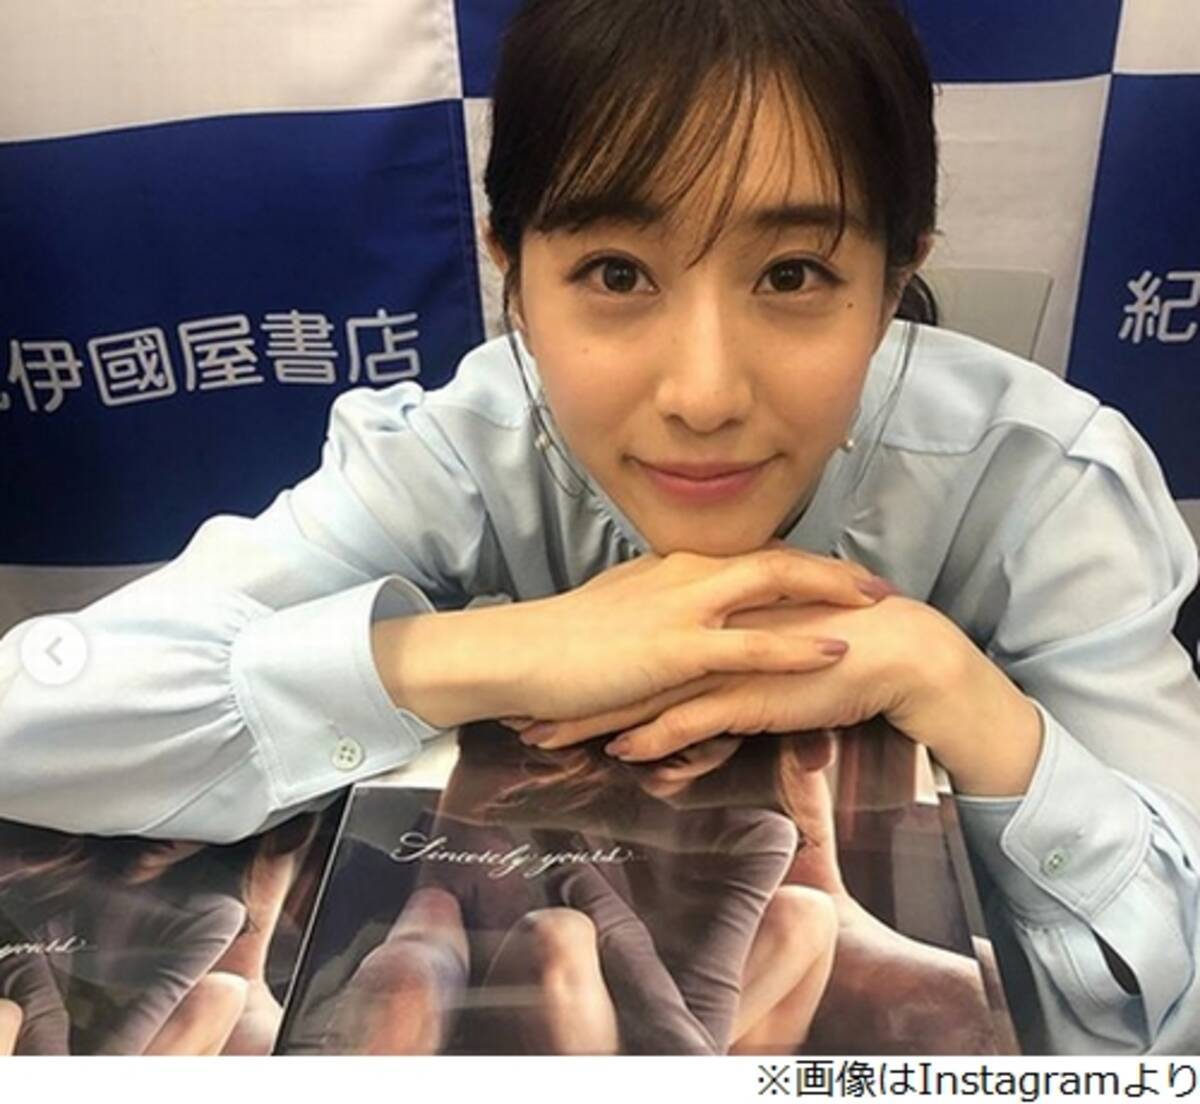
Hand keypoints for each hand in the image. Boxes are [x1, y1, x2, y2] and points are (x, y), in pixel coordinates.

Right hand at [377, 547, 894, 727]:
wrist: (518, 654)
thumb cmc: (562, 641)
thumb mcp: (618, 613)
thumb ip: (659, 612)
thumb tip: (685, 627)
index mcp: (674, 568)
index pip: (752, 555)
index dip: (802, 565)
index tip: (839, 575)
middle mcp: (687, 575)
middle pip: (776, 559)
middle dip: (833, 571)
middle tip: (880, 585)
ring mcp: (683, 608)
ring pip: (774, 586)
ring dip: (831, 594)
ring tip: (878, 606)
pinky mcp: (675, 649)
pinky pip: (751, 645)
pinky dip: (798, 647)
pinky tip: (837, 652)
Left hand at [512, 595, 1043, 796]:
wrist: (890, 646)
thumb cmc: (825, 640)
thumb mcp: (757, 637)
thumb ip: (719, 645)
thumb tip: (686, 662)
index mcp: (704, 611)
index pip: (631, 641)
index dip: (586, 665)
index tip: (542, 684)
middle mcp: (704, 630)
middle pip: (622, 667)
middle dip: (569, 695)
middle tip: (522, 717)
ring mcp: (724, 660)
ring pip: (643, 694)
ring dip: (593, 721)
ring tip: (546, 743)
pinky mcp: (749, 690)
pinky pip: (692, 718)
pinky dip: (654, 736)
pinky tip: (623, 752)